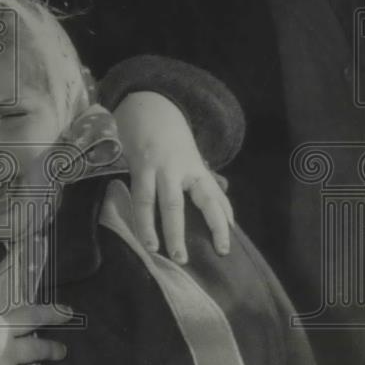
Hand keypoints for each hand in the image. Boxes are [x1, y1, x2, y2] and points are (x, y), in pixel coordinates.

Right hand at [113, 91, 233, 262]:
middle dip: (181, 231)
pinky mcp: (137, 165)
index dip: (220, 222)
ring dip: (155, 227)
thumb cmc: (171, 137)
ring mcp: (157, 167)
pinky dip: (140, 218)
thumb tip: (227, 213)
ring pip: (157, 202)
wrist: (149, 105)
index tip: (225, 247)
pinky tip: (141, 235)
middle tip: (184, 260)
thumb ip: (206, 184)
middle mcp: (178, 169)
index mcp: (195, 168)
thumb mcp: (192, 157)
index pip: (212, 198)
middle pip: (180, 204)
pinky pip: (139, 196)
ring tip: (156, 251)